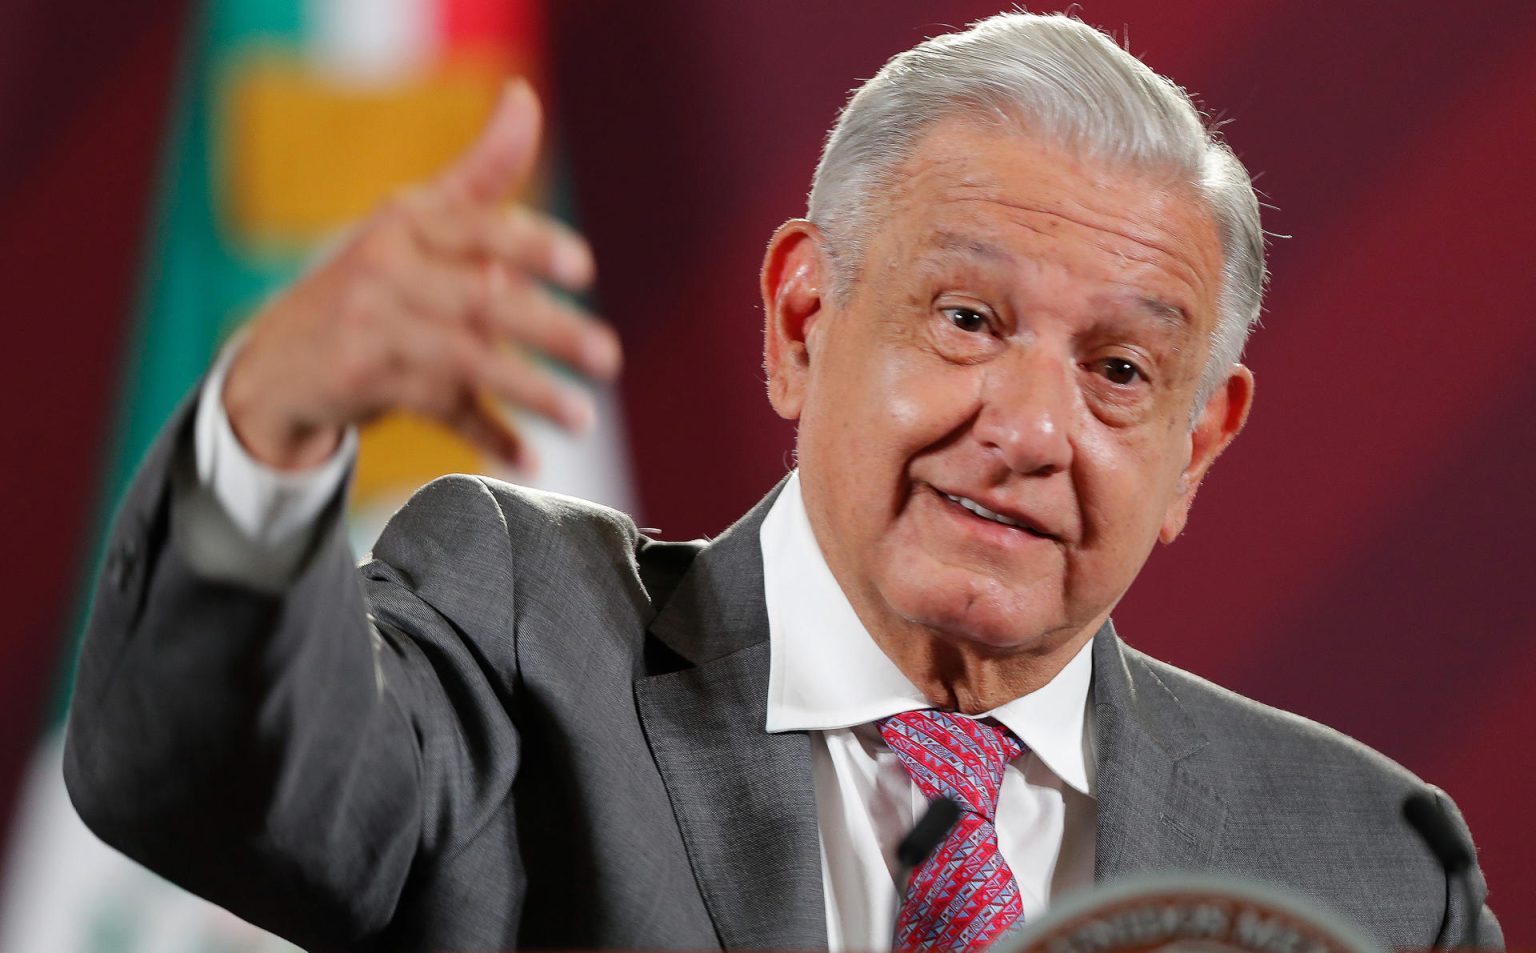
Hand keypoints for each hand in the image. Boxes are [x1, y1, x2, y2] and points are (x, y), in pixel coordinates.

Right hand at [221, 79, 618, 471]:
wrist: (278, 359)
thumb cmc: (375, 280)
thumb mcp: (417, 219)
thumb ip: (480, 172)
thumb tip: (524, 98)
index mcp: (409, 222)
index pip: (477, 227)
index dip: (530, 245)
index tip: (584, 269)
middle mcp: (387, 269)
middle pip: (480, 300)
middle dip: (550, 330)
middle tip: (609, 358)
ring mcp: (373, 328)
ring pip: (465, 360)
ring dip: (529, 390)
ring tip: (583, 420)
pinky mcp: (364, 381)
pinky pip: (439, 411)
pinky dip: (487, 435)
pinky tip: (529, 459)